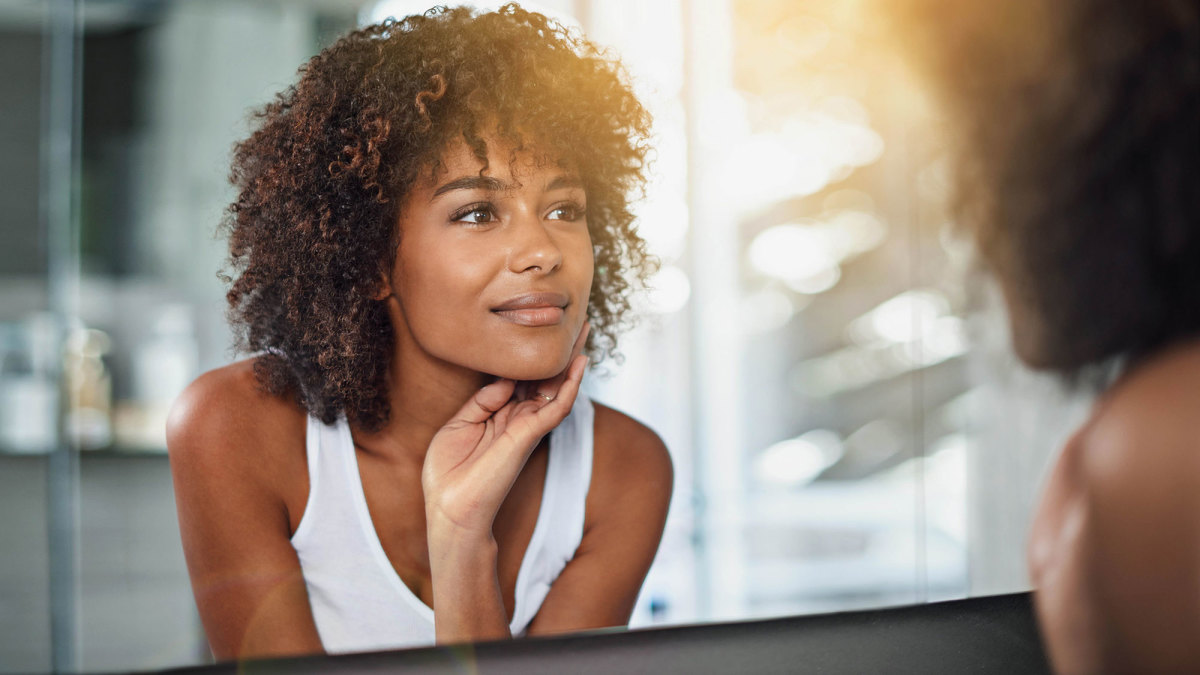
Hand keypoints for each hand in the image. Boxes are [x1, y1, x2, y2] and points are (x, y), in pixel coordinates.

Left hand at [422, 324, 590, 542]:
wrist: (449, 508)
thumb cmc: (448, 473)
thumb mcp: (457, 426)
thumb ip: (483, 401)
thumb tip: (505, 379)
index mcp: (498, 416)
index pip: (520, 379)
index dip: (529, 355)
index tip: (534, 327)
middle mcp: (516, 419)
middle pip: (544, 379)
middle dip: (558, 352)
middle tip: (573, 323)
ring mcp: (526, 427)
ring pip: (556, 388)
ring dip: (571, 361)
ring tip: (583, 332)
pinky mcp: (529, 436)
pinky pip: (556, 407)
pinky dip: (570, 385)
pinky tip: (579, 363)